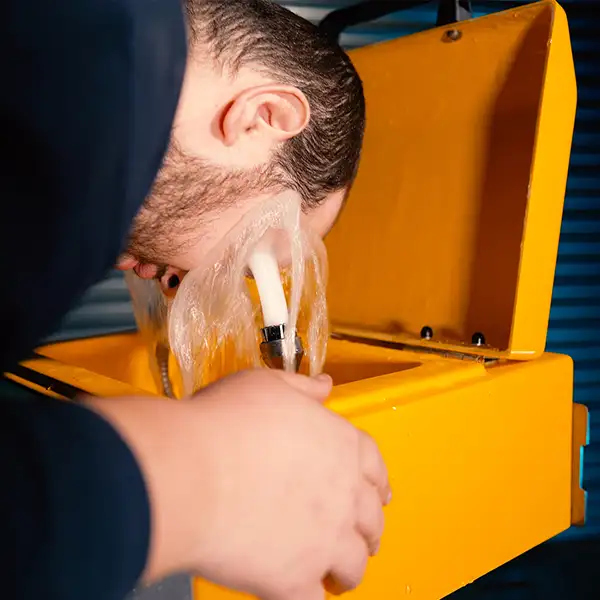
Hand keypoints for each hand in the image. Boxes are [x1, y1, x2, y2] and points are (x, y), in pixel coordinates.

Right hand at [85, 369, 389, 599]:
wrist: (190, 471)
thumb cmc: (223, 423)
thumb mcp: (268, 384)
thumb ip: (302, 386)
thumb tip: (324, 385)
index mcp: (340, 444)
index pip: (375, 465)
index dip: (378, 481)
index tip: (379, 492)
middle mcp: (343, 493)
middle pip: (372, 518)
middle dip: (369, 528)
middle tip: (362, 535)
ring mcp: (323, 538)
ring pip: (354, 563)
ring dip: (348, 568)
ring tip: (338, 572)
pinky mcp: (295, 577)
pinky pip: (316, 599)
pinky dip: (312, 597)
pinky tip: (305, 593)